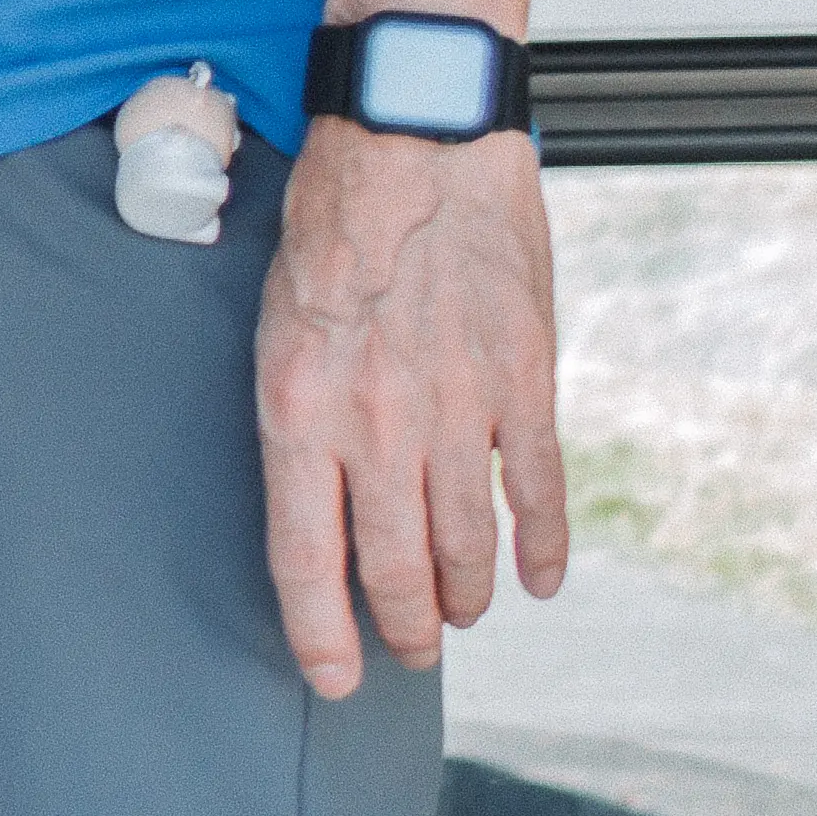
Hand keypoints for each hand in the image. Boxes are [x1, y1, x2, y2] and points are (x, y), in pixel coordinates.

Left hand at [255, 123, 566, 696]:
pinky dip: (541, 545)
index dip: (319, 633)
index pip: (303, 557)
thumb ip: (300, 408)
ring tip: (457, 615)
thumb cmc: (331, 218)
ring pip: (465, 544)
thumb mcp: (275, 318)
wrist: (413, 137)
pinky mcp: (524, 382)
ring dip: (462, 593)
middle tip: (407, 651)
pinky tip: (540, 580)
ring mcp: (456, 408)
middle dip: (399, 627)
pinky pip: (537, 490)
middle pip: (389, 567)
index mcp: (297, 407)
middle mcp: (375, 424)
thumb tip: (318, 487)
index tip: (331, 678)